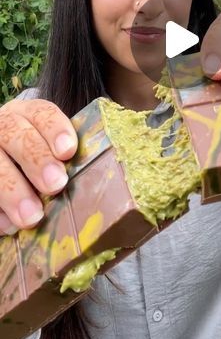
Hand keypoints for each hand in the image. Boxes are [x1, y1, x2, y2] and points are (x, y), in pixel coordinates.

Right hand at [0, 99, 76, 234]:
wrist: (6, 159)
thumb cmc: (39, 160)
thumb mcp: (51, 149)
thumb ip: (66, 157)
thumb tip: (95, 182)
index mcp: (27, 114)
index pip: (42, 112)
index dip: (55, 129)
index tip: (68, 151)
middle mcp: (3, 125)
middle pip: (15, 135)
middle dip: (36, 160)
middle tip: (56, 185)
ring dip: (12, 190)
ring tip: (31, 217)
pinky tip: (7, 225)